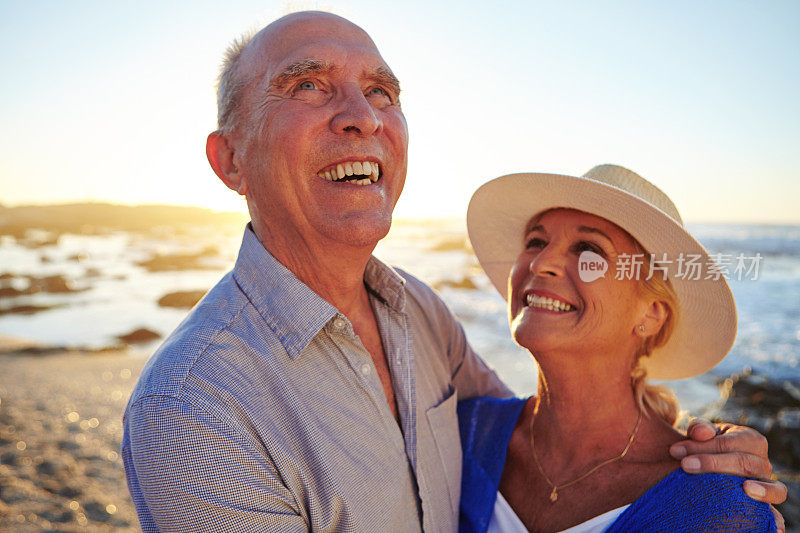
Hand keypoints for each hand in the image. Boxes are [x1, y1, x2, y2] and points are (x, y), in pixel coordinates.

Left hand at [669, 419, 787, 531]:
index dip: (700, 446)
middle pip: (740, 460)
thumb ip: (699, 428)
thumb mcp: (701, 434)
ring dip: (729, 479)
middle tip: (684, 465)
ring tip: (714, 484)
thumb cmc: (707, 447)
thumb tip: (702, 433)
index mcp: (749, 438)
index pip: (726, 442)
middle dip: (710, 462)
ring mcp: (766, 476)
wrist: (713, 464)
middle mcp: (761, 457)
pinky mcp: (768, 494)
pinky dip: (767, 493)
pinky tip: (748, 492)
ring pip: (754, 476)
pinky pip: (777, 494)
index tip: (675, 451)